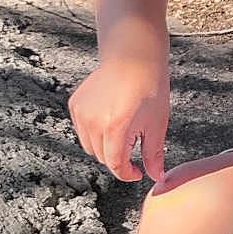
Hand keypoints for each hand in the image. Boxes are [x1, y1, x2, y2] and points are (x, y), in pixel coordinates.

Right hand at [68, 55, 169, 181]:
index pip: (116, 165)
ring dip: (105, 146)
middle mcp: (93, 122)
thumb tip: (157, 177)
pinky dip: (95, 132)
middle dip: (119, 158)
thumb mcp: (157, 125)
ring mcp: (81, 113)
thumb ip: (153, 155)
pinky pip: (83, 130)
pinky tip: (112, 117)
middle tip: (136, 142)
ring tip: (125, 128)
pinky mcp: (75, 104)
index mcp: (115, 128)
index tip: (137, 172)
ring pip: (90, 146)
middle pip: (102, 157)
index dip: (128, 173)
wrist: (134, 56)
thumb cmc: (150, 89)